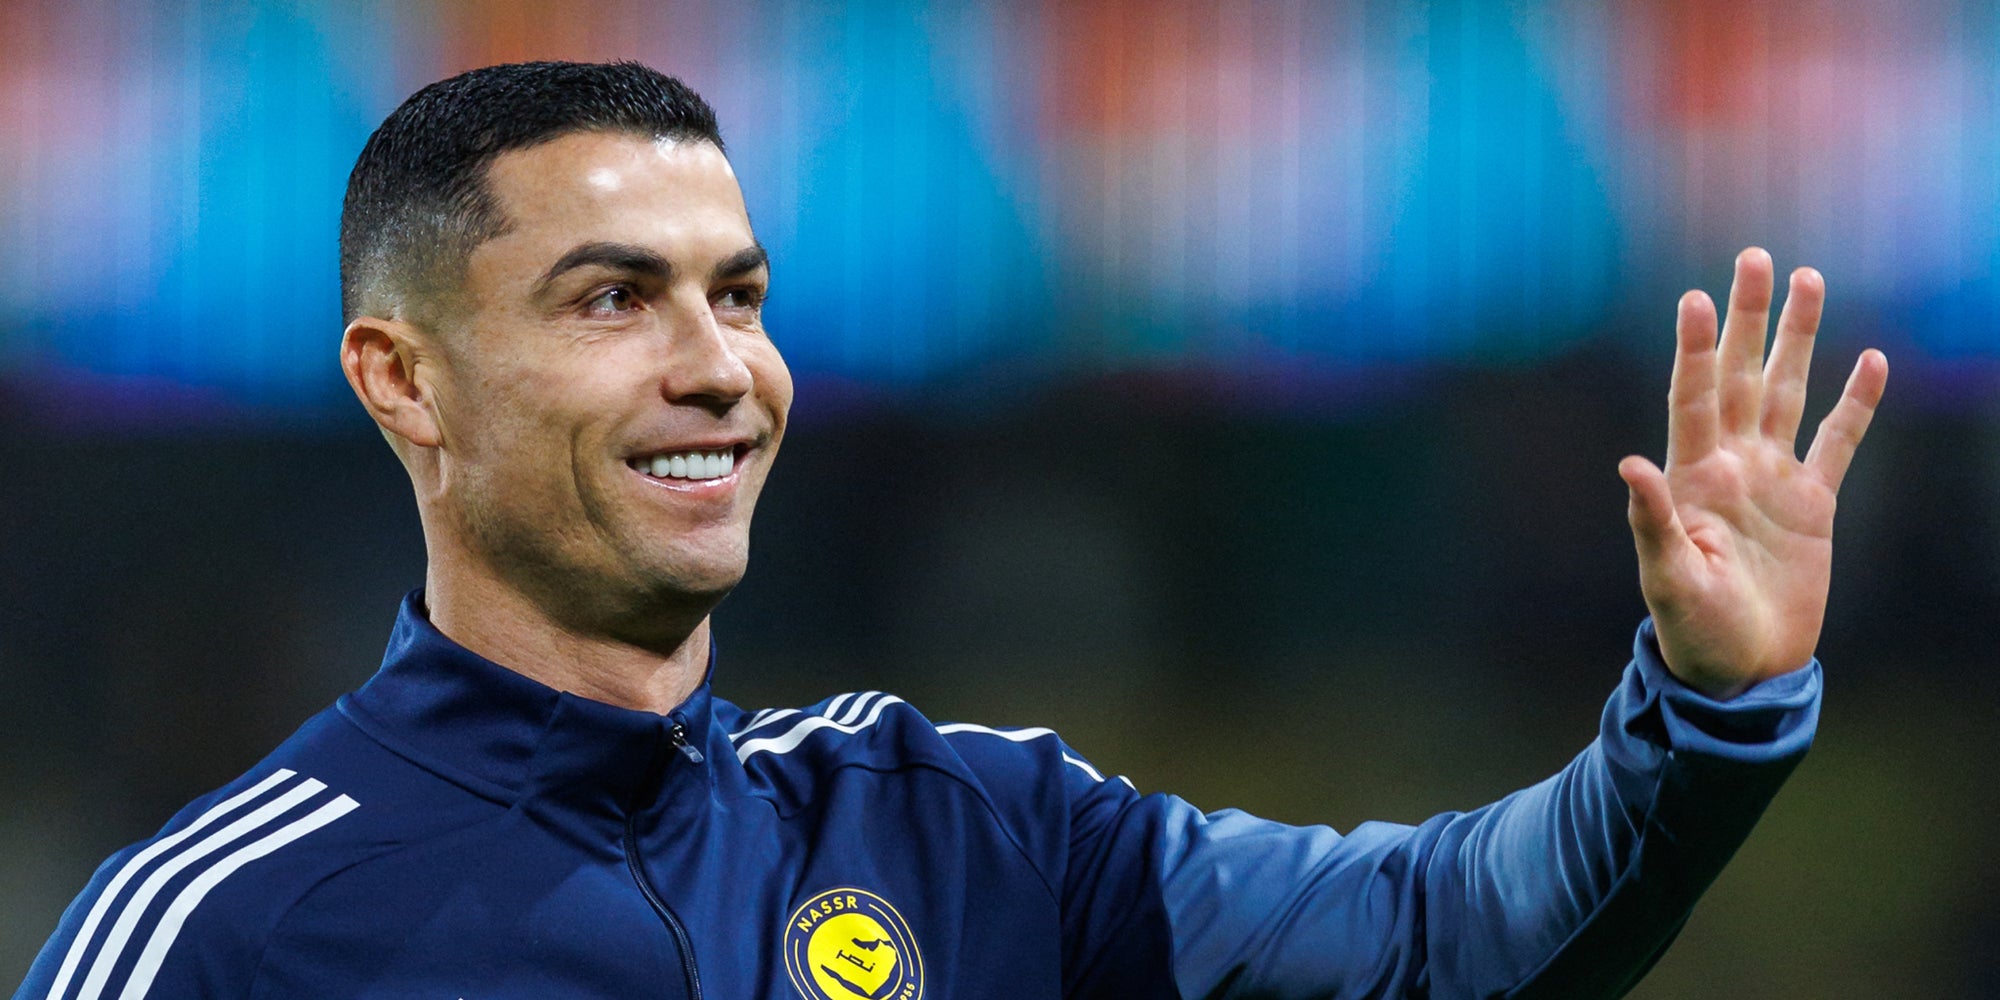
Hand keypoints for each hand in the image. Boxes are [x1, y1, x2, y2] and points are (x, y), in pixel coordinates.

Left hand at [1617, 248, 1887, 698]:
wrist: (1740, 670)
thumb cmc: (1694, 631)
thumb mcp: (1668, 579)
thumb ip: (1651, 522)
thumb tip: (1629, 464)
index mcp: (1690, 479)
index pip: (1692, 398)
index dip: (1693, 349)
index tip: (1694, 298)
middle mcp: (1730, 466)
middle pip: (1739, 375)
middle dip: (1747, 319)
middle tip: (1754, 257)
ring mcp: (1772, 480)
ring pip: (1787, 392)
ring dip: (1796, 340)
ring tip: (1806, 281)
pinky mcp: (1812, 505)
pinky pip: (1837, 443)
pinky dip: (1856, 405)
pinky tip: (1871, 361)